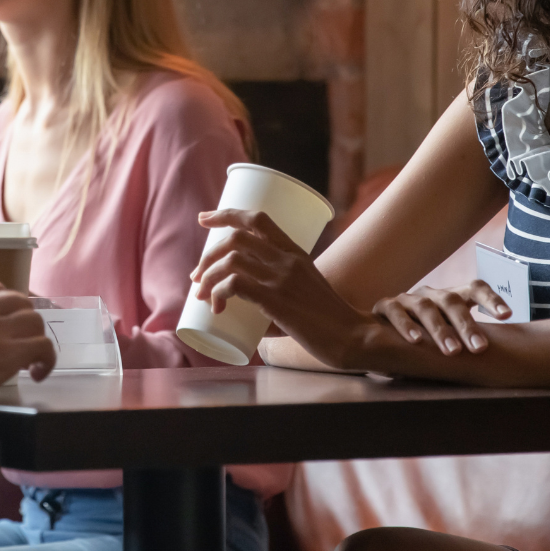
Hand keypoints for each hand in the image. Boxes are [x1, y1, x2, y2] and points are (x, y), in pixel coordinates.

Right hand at [0, 280, 56, 416]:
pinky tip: (38, 373)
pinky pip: (43, 346)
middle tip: (19, 340)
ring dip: (35, 339)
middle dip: (22, 319)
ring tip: (30, 359)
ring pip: (34, 320)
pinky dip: (46, 359)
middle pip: (17, 300)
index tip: (3, 321)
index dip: (2, 306)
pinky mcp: (9, 351)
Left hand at [191, 209, 372, 369]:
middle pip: (236, 237)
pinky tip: (217, 308)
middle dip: (208, 253)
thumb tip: (248, 313)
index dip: (225, 214)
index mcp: (295, 252)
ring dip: (207, 275)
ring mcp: (282, 278)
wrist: (352, 336)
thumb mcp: (307, 290)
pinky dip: (218, 293)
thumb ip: (278, 292)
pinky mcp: (276, 300)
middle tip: (197, 275)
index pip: (257, 218)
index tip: (204, 218)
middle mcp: (288, 259)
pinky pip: (235, 284)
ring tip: (201, 294)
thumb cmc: (329, 319)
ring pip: (230, 260)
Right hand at [372, 281, 510, 355]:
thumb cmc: (425, 340)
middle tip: (480, 349)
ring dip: (440, 329)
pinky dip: (405, 324)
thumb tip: (508, 360)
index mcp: (451, 297)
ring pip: (425, 307)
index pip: (475, 288)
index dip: (491, 299)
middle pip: (452, 301)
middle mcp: (431, 295)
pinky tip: (415, 340)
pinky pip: (395, 312)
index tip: (507, 315)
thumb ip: (469, 340)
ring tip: (452, 351)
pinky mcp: (384, 307)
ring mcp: (407, 299)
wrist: (379, 336)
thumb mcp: (449, 337)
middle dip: (467, 325)